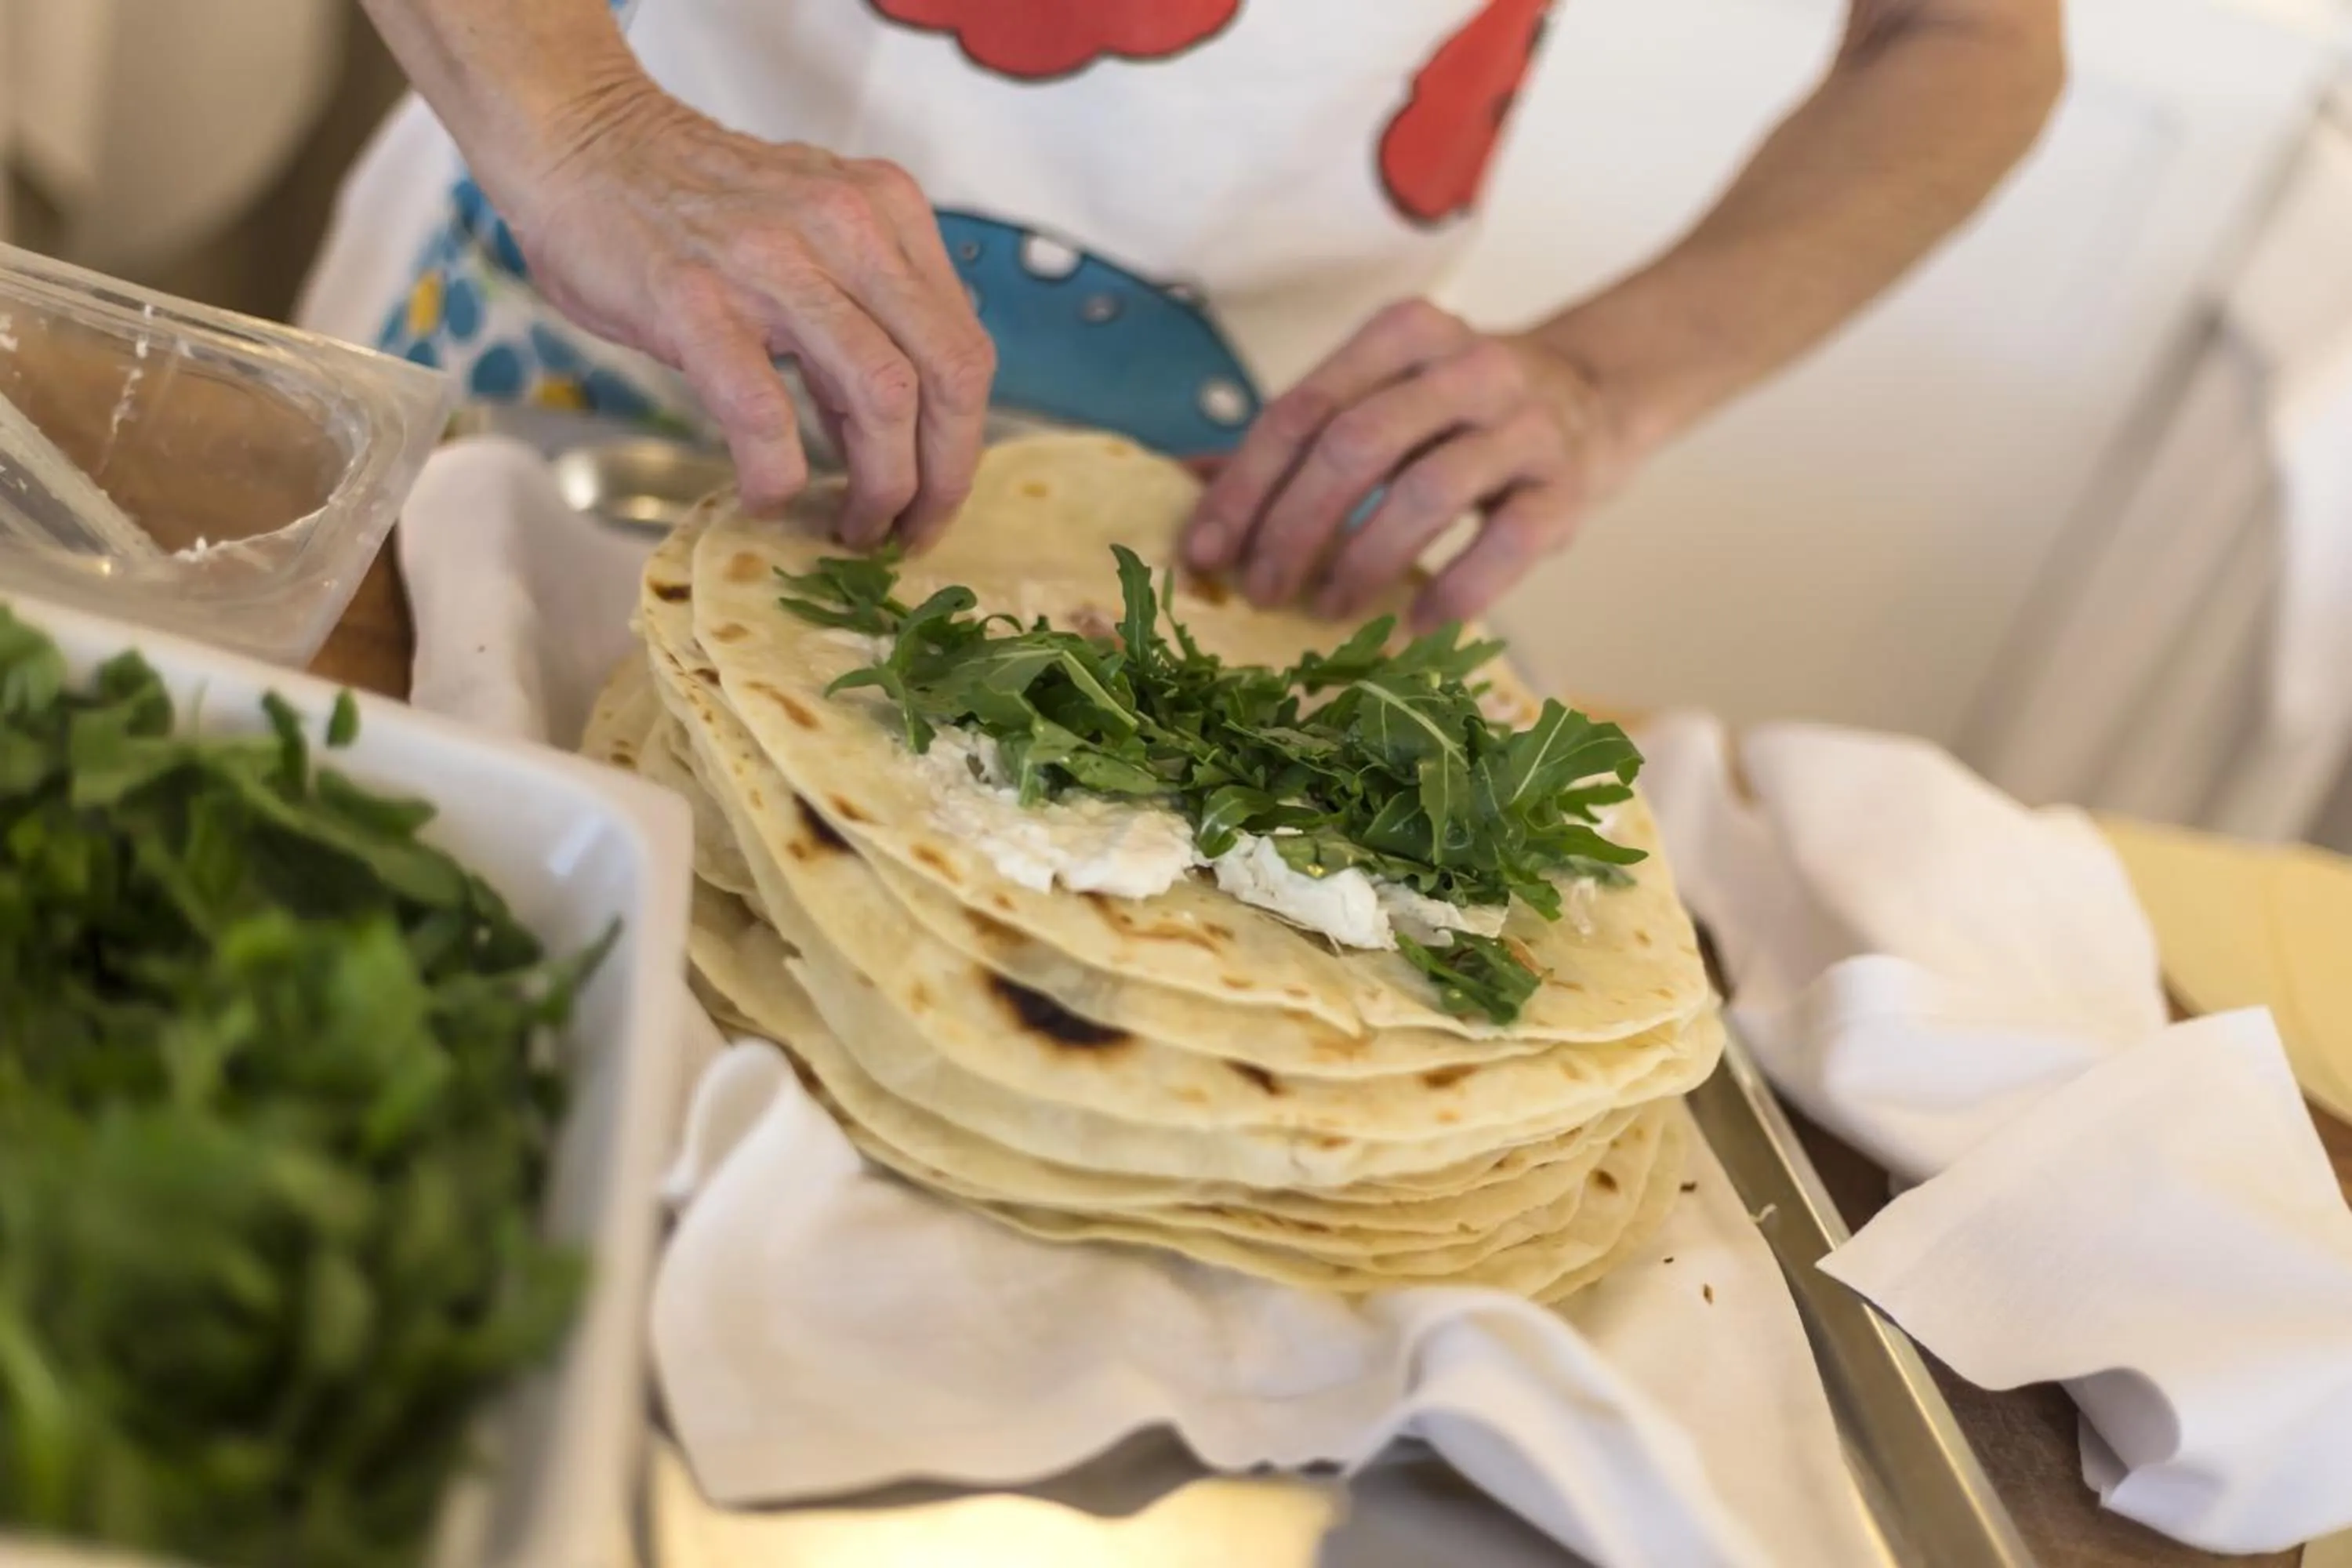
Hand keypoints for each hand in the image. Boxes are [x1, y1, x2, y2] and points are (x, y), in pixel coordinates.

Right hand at [503, 85, 994, 546]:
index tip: (938, 497)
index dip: (963, 443)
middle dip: (943, 476)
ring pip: (881, 396)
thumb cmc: (690, 202)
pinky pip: (766, 413)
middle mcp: (848, 227)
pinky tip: (766, 497)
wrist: (577, 138)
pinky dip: (777, 475)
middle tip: (910, 533)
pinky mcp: (697, 303)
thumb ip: (863, 316)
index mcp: (887, 213)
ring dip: (879, 486)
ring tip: (851, 528)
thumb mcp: (811, 234)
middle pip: (947, 375)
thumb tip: (895, 434)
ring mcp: (773, 264)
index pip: (964, 347)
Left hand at [1182, 300, 1637, 628]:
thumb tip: (1190, 483)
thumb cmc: (1461, 411)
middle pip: (1354, 447)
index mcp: (1404, 335)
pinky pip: (1504, 546)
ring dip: (1361, 562)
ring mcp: (1526, 426)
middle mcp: (1468, 367)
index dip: (1244, 486)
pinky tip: (1414, 625)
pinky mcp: (1568, 488)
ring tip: (1326, 608)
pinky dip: (1453, 593)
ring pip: (1424, 494)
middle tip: (1260, 591)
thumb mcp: (1382, 397)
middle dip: (1291, 529)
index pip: (1302, 409)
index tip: (1205, 552)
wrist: (1599, 396)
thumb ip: (1298, 435)